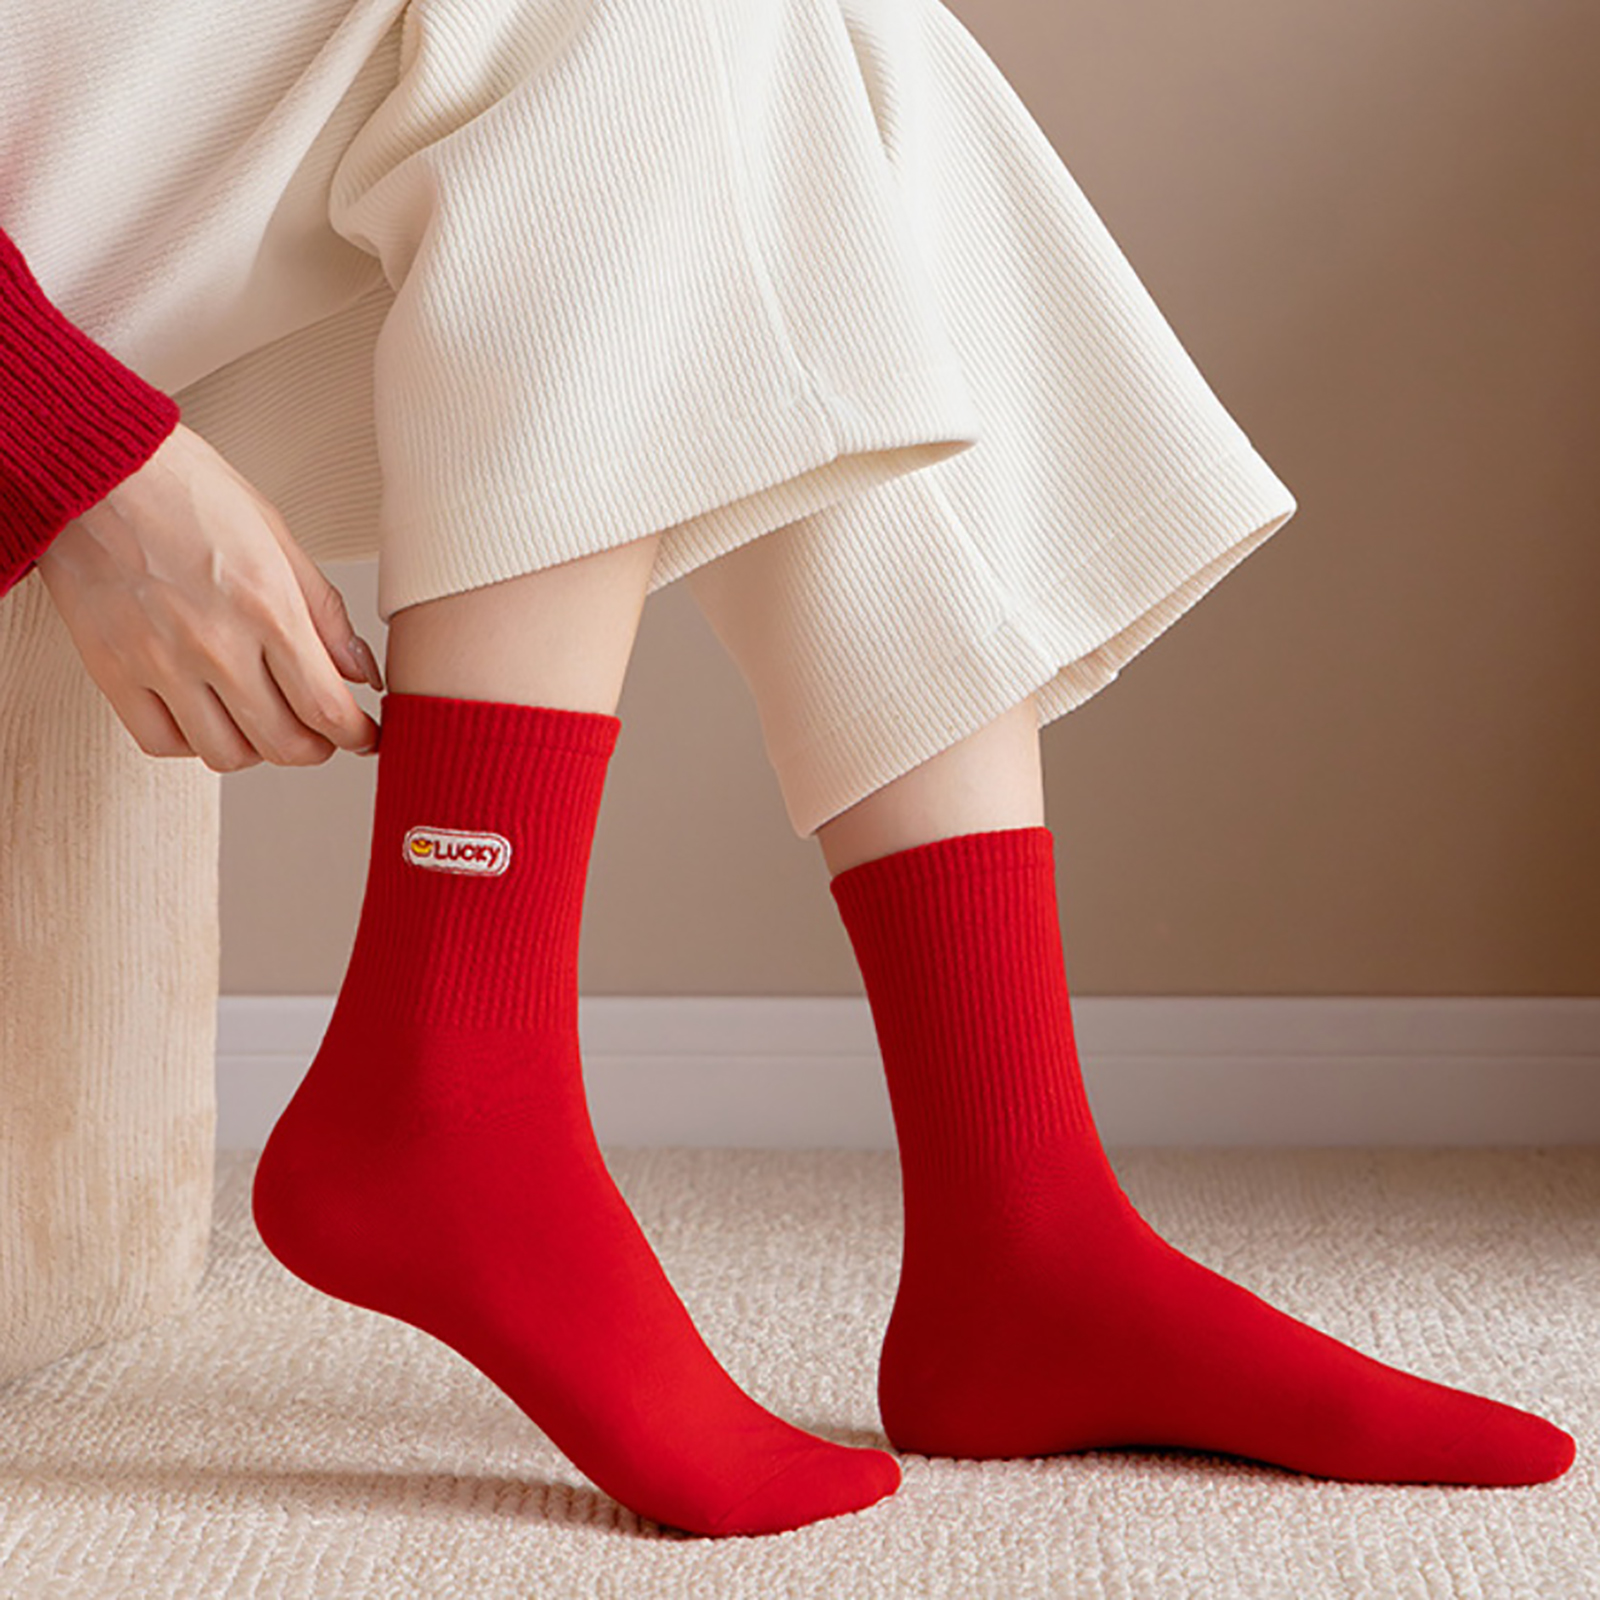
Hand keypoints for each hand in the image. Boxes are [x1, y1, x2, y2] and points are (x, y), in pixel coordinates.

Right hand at [34, 421, 384, 772]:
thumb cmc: (187, 490)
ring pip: (227, 754)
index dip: (357, 736)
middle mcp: (216, 644)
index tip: (364, 736)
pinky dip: (192, 742)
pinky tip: (205, 715)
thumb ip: (324, 613)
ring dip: (257, 750)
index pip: (327, 709)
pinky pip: (162, 741)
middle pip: (283, 744)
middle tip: (321, 735)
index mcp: (268, 608)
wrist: (92, 466)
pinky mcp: (112, 670)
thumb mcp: (277, 537)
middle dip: (316, 749)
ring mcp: (160, 662)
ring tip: (263, 722)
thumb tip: (362, 673)